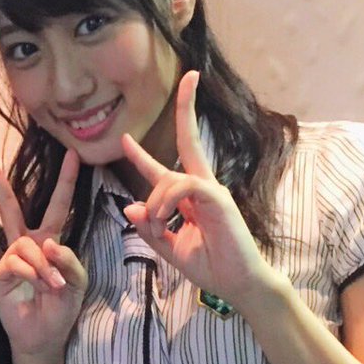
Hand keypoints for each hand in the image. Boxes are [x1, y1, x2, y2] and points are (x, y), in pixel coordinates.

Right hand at [0, 150, 86, 359]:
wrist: (45, 337)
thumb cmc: (61, 307)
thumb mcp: (77, 281)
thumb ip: (68, 259)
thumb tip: (46, 244)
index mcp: (48, 240)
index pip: (56, 205)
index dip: (64, 180)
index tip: (72, 153)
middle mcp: (25, 244)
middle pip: (9, 205)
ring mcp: (9, 258)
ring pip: (26, 245)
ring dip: (44, 266)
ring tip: (53, 287)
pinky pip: (16, 262)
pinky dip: (33, 274)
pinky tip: (39, 288)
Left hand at [119, 71, 278, 307]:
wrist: (240, 286)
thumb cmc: (211, 267)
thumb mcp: (170, 248)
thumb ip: (151, 227)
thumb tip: (131, 205)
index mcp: (190, 198)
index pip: (164, 168)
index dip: (142, 155)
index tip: (124, 138)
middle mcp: (203, 188)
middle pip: (190, 140)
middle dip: (187, 108)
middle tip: (190, 76)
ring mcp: (213, 191)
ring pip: (173, 176)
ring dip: (157, 200)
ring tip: (158, 224)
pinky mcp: (219, 199)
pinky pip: (184, 187)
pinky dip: (167, 201)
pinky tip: (165, 219)